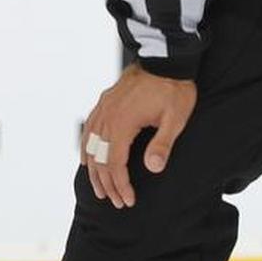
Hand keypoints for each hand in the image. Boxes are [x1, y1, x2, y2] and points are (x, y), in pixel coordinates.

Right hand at [80, 62, 197, 209]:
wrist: (166, 59)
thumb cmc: (174, 88)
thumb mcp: (175, 118)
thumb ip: (162, 144)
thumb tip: (153, 168)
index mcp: (123, 122)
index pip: (115, 163)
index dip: (120, 185)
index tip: (127, 200)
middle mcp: (108, 115)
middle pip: (99, 158)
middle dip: (107, 183)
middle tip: (116, 201)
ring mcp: (104, 107)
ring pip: (90, 145)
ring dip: (94, 170)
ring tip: (99, 188)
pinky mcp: (106, 101)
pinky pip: (89, 128)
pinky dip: (86, 147)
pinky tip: (87, 158)